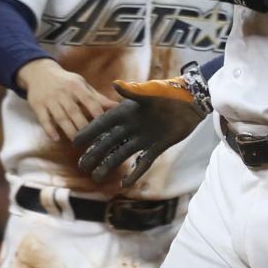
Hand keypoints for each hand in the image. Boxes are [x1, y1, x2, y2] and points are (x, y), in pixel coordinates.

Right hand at [19, 59, 116, 141]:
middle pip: (74, 111)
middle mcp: (63, 92)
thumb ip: (97, 98)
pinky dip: (50, 130)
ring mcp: (49, 99)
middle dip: (83, 126)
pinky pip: (44, 119)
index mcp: (76, 86)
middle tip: (91, 139)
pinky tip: (56, 139)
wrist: (40, 72)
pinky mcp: (38, 105)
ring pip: (60, 117)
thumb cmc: (66, 82)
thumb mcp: (81, 85)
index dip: (96, 112)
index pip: (88, 100)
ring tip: (77, 142)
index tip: (104, 125)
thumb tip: (117, 106)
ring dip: (69, 130)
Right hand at [73, 76, 210, 185]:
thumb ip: (132, 92)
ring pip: (122, 154)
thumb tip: (114, 84)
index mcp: (127, 112)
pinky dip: (134, 172)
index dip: (89, 132)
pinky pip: (143, 162)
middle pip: (109, 142)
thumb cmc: (169, 92)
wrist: (192, 102)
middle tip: (81, 165)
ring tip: (97, 177)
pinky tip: (124, 184)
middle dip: (95, 153)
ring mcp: (144, 137)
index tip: (75, 142)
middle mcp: (132, 126)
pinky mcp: (157, 146)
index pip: (103, 123)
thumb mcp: (150, 92)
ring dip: (109, 165)